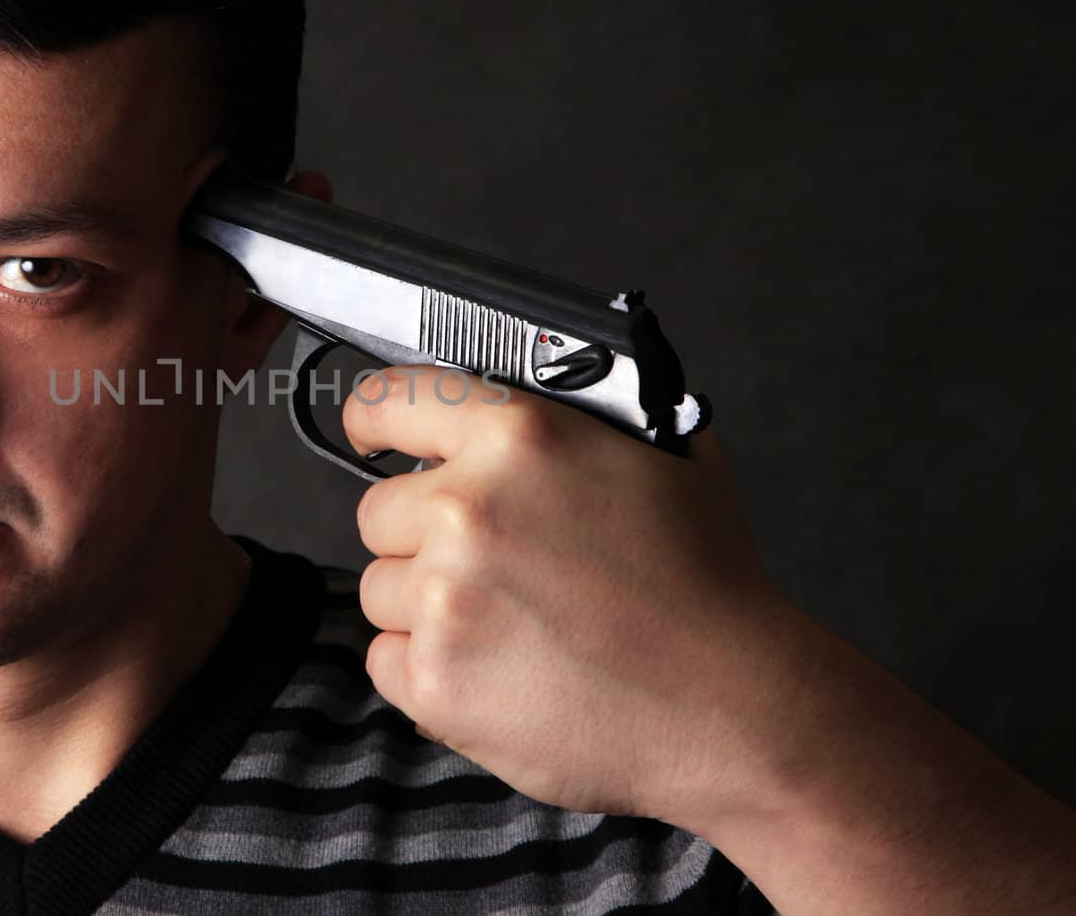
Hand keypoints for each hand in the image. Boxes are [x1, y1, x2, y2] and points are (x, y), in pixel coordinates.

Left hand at [347, 364, 794, 825]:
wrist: (732, 708)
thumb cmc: (709, 589)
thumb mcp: (666, 458)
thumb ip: (589, 417)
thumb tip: (557, 393)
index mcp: (519, 439)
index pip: (393, 401)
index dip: (375, 419)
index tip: (370, 433)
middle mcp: (467, 510)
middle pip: (378, 512)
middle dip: (419, 536)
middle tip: (488, 565)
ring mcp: (443, 599)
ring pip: (380, 591)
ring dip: (424, 607)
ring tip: (509, 625)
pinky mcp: (435, 680)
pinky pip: (386, 661)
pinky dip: (427, 670)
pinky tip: (496, 670)